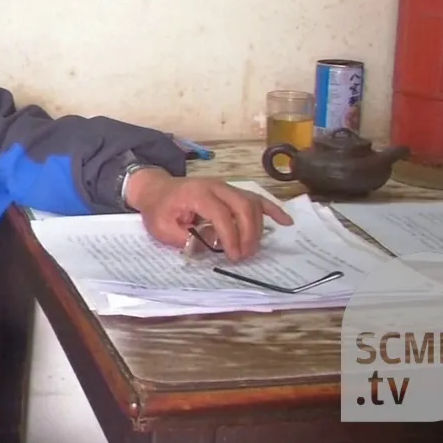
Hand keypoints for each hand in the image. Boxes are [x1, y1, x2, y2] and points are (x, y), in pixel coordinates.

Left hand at [124, 168, 292, 260]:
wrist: (156, 188)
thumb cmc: (158, 209)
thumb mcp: (162, 227)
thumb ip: (184, 238)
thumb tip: (208, 248)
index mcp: (197, 193)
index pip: (221, 214)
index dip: (230, 236)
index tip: (232, 255)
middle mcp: (216, 187)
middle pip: (242, 206)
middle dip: (248, 233)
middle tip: (244, 256)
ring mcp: (226, 187)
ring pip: (252, 203)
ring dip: (257, 228)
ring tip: (251, 250)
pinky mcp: (232, 191)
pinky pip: (256, 199)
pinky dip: (272, 210)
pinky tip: (286, 222)